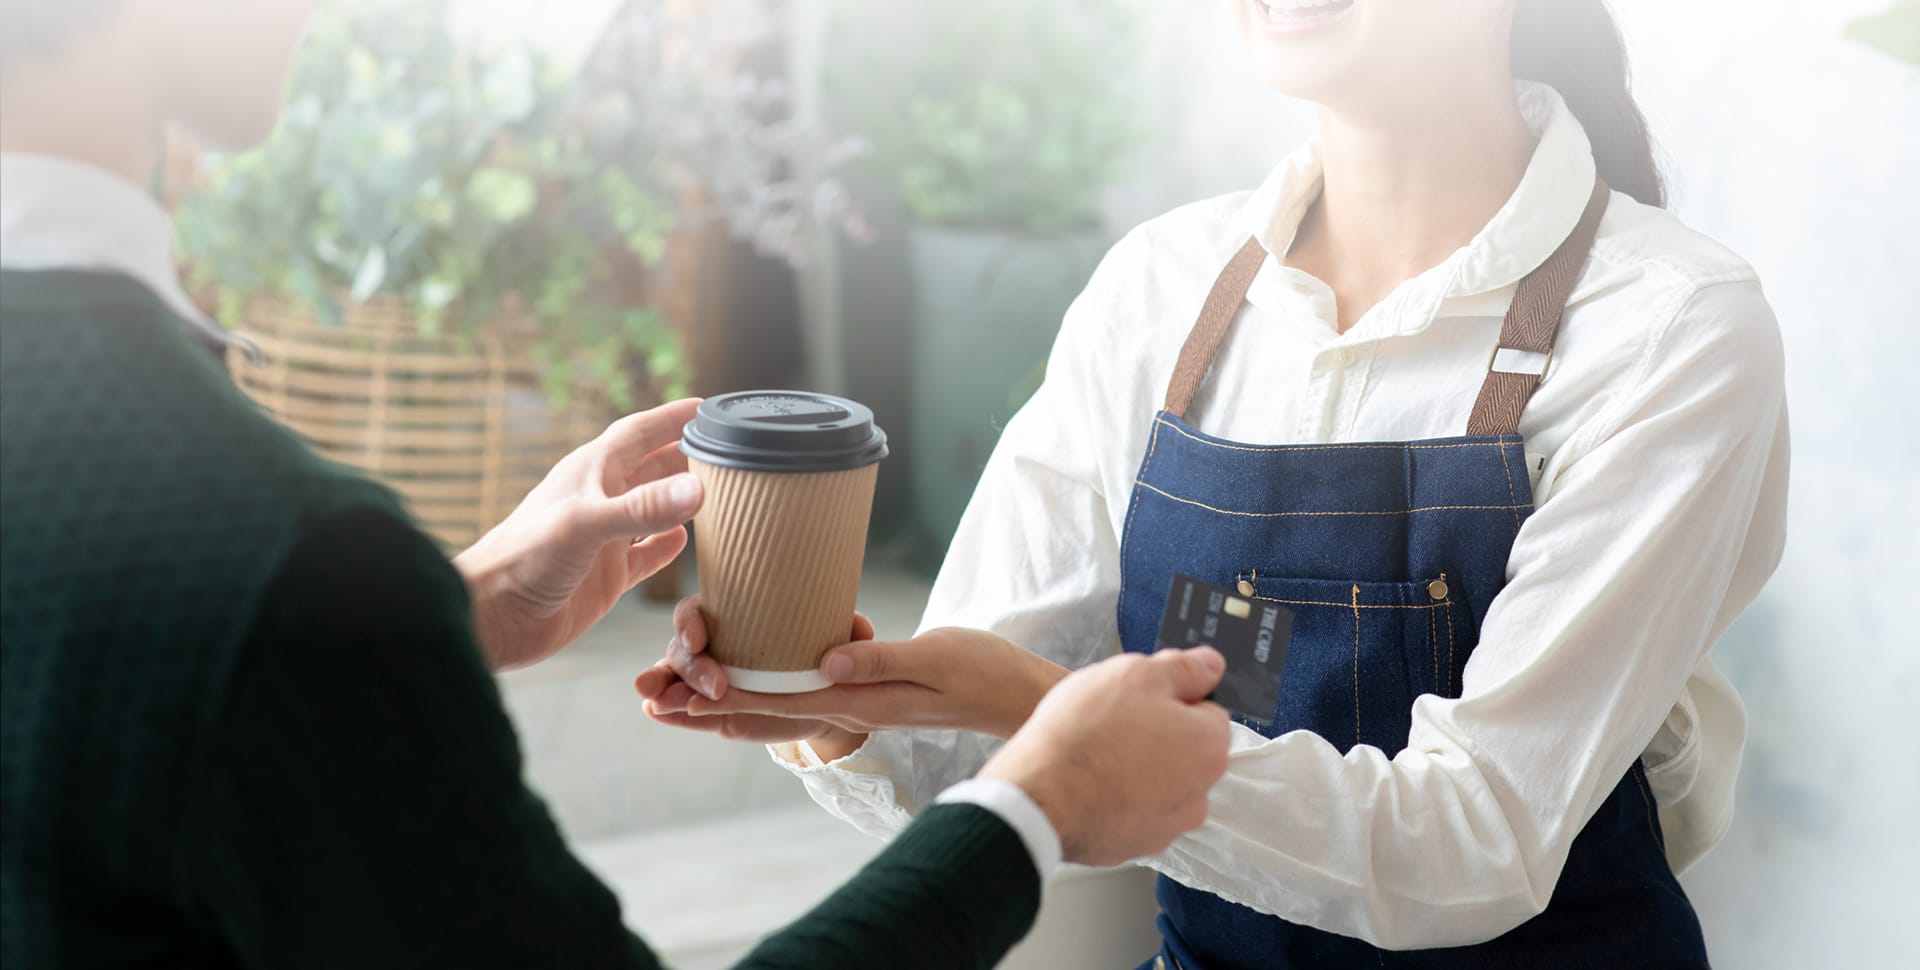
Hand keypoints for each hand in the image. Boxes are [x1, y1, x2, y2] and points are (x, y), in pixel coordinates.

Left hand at [455, 398, 704, 670]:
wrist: (489, 618)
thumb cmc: (522, 560)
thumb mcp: (585, 525)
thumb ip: (642, 508)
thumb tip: (697, 489)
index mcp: (590, 472)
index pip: (640, 432)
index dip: (673, 418)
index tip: (710, 408)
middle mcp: (599, 500)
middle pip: (651, 466)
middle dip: (685, 455)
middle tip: (727, 449)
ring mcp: (603, 539)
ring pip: (651, 509)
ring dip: (680, 499)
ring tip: (718, 491)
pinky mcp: (605, 577)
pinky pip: (644, 556)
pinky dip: (666, 547)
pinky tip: (685, 542)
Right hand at [635, 596, 873, 746]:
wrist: (821, 702)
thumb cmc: (820, 659)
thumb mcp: (834, 645)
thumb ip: (846, 633)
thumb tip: (858, 624)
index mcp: (734, 621)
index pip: (698, 611)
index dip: (690, 621)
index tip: (700, 638)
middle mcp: (713, 647)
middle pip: (683, 648)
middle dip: (690, 667)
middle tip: (716, 687)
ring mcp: (705, 682)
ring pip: (673, 678)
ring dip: (660, 685)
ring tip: (652, 697)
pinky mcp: (711, 714)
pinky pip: (682, 711)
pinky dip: (667, 711)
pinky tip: (656, 712)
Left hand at [642, 613, 1069, 741]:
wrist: (1019, 694)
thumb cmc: (985, 673)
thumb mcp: (936, 658)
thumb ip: (882, 657)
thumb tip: (825, 661)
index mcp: (858, 699)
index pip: (775, 699)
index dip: (720, 696)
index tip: (674, 693)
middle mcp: (848, 704)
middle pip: (759, 712)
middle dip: (702, 708)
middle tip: (648, 699)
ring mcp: (854, 699)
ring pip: (772, 705)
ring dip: (721, 703)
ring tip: (672, 696)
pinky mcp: (864, 685)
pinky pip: (799, 691)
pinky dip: (761, 690)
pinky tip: (742, 674)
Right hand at [978, 648, 1230, 866]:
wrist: (1037, 796)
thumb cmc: (1086, 732)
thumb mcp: (1135, 674)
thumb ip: (1183, 668)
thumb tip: (1211, 665)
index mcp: (1209, 748)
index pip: (1207, 711)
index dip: (1171, 699)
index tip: (1139, 699)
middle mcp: (1199, 794)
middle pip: (1184, 751)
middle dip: (1156, 736)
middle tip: (1112, 724)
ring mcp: (1166, 827)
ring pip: (1158, 785)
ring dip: (1137, 771)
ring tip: (1095, 756)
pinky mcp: (1132, 847)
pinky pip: (1130, 813)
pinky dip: (1116, 800)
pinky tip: (1086, 785)